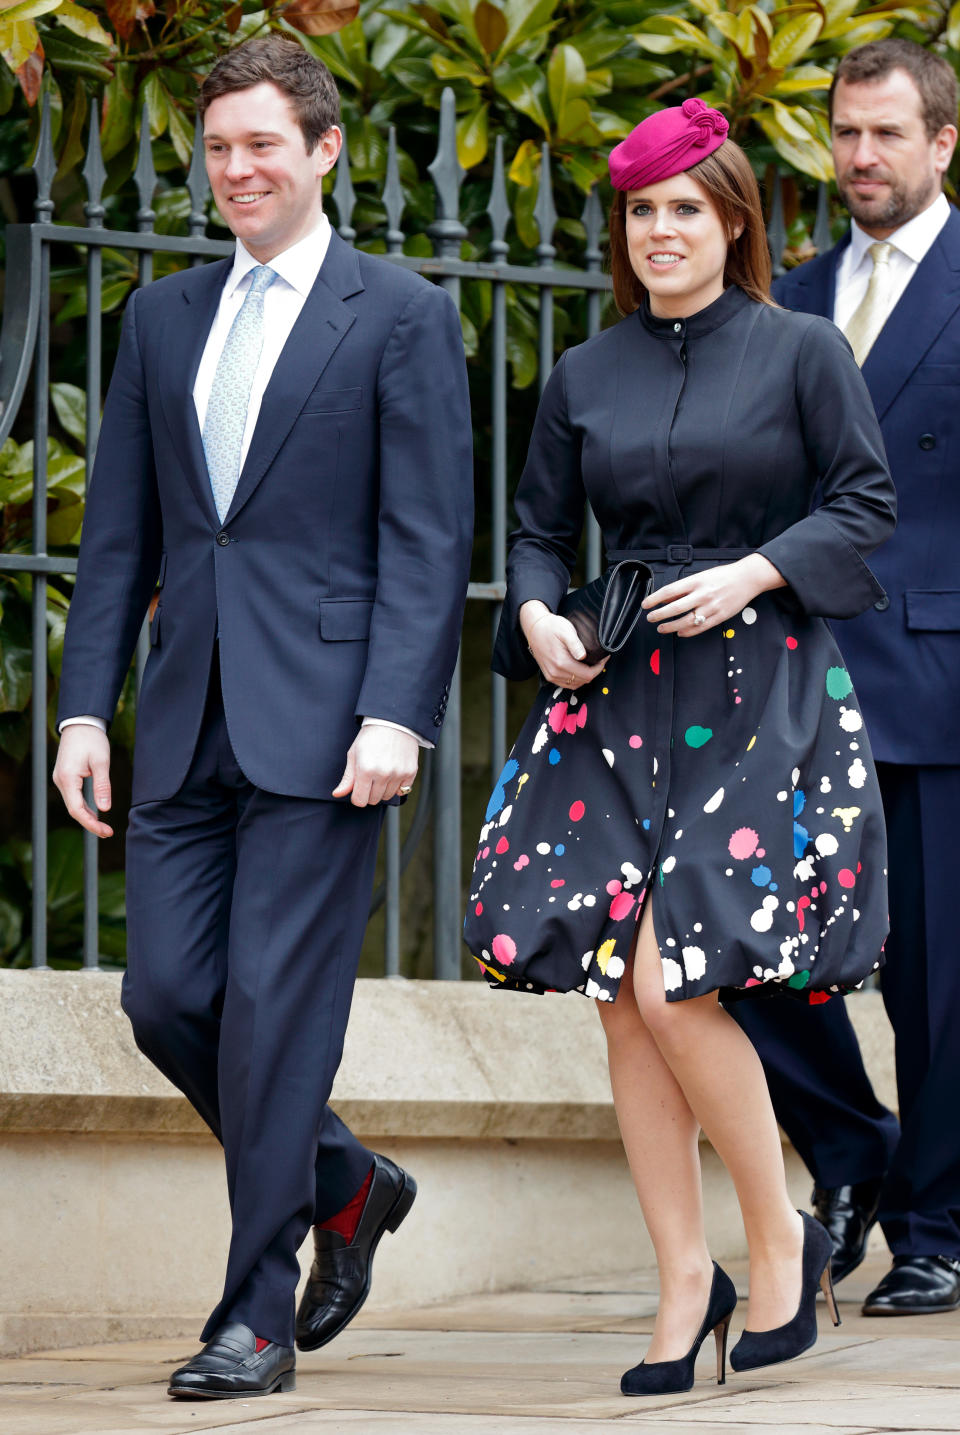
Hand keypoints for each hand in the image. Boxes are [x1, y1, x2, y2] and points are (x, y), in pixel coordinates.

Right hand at [52, 725, 113, 837]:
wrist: (81, 723)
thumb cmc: (92, 739)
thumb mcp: (101, 761)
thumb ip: (102, 785)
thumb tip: (105, 809)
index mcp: (68, 778)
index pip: (77, 810)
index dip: (91, 824)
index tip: (106, 832)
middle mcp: (60, 781)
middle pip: (74, 810)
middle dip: (90, 823)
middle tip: (108, 833)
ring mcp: (61, 779)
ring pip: (73, 804)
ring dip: (87, 816)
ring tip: (103, 827)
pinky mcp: (65, 777)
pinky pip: (73, 797)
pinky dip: (84, 807)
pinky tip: (95, 813)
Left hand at [332, 725, 418, 806]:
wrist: (393, 722)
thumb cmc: (371, 737)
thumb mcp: (354, 754)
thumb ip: (347, 778)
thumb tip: (337, 794)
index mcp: (365, 769)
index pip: (359, 801)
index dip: (357, 796)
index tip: (359, 788)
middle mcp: (383, 774)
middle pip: (373, 800)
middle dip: (369, 792)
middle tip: (370, 777)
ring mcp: (398, 774)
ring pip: (388, 796)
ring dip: (383, 789)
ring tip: (382, 772)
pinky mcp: (410, 772)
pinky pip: (403, 791)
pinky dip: (397, 786)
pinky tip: (393, 773)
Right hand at [520, 600, 606, 689]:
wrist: (534, 628)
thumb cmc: (551, 627)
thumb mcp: (566, 630)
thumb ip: (575, 644)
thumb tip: (583, 656)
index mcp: (561, 662)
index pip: (588, 675)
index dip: (599, 668)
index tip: (603, 658)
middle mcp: (556, 672)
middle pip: (583, 681)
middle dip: (594, 671)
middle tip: (599, 660)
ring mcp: (551, 676)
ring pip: (576, 684)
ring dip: (585, 676)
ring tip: (591, 664)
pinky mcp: (549, 676)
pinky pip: (567, 684)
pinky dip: (576, 680)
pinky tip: (579, 670)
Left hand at [641, 554, 785, 636]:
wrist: (746, 579)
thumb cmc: (723, 576)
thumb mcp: (701, 576)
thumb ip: (684, 588)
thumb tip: (666, 598)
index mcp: (696, 581)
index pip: (670, 591)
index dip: (655, 599)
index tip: (645, 604)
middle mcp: (702, 594)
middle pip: (675, 608)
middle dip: (659, 615)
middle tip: (650, 618)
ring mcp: (711, 607)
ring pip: (686, 621)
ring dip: (671, 627)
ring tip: (662, 628)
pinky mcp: (719, 616)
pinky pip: (700, 627)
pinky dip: (687, 632)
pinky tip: (680, 632)